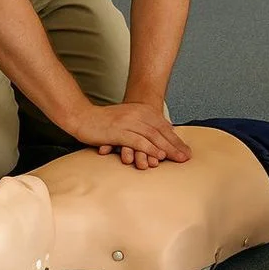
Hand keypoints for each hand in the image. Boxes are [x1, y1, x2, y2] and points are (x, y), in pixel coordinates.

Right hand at [73, 103, 190, 168]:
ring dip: (167, 148)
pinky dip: (149, 148)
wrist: (82, 116)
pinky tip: (158, 156)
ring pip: (153, 136)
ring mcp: (128, 121)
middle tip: (186, 158)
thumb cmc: (103, 122)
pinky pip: (138, 140)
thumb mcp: (126, 120)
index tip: (186, 152)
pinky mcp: (119, 130)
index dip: (176, 140)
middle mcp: (138, 114)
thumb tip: (156, 140)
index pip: (163, 126)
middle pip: (161, 131)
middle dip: (175, 146)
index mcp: (141, 110)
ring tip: (177, 159)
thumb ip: (140, 127)